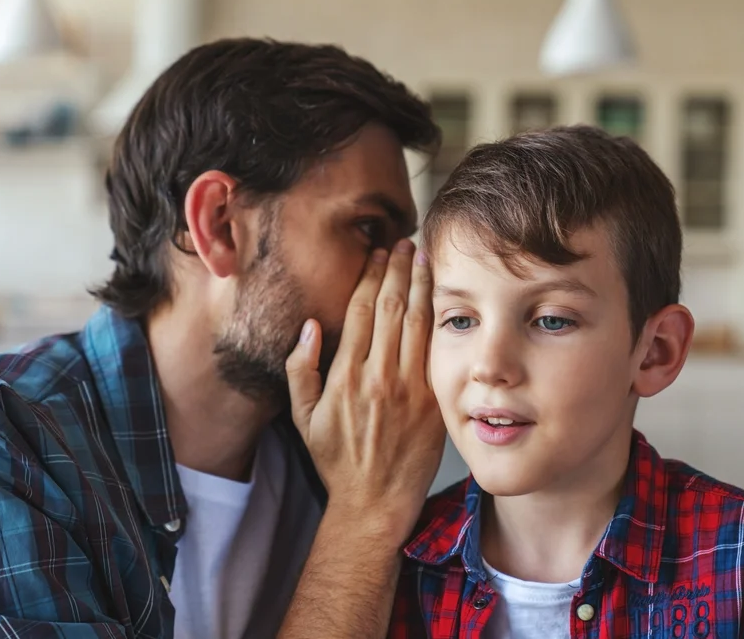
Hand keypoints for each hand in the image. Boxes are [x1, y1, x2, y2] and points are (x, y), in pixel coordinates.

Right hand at [286, 239, 445, 544]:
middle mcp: (379, 376)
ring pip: (417, 321)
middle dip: (398, 269)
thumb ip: (300, 369)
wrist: (374, 502)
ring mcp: (409, 388)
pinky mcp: (433, 401)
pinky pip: (437, 350)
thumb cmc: (337, 460)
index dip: (370, 277)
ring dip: (421, 285)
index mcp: (346, 376)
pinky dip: (439, 318)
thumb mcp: (302, 418)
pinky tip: (442, 297)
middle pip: (391, 307)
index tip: (376, 254)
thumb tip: (309, 326)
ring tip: (424, 257)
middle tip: (403, 243)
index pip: (361, 311)